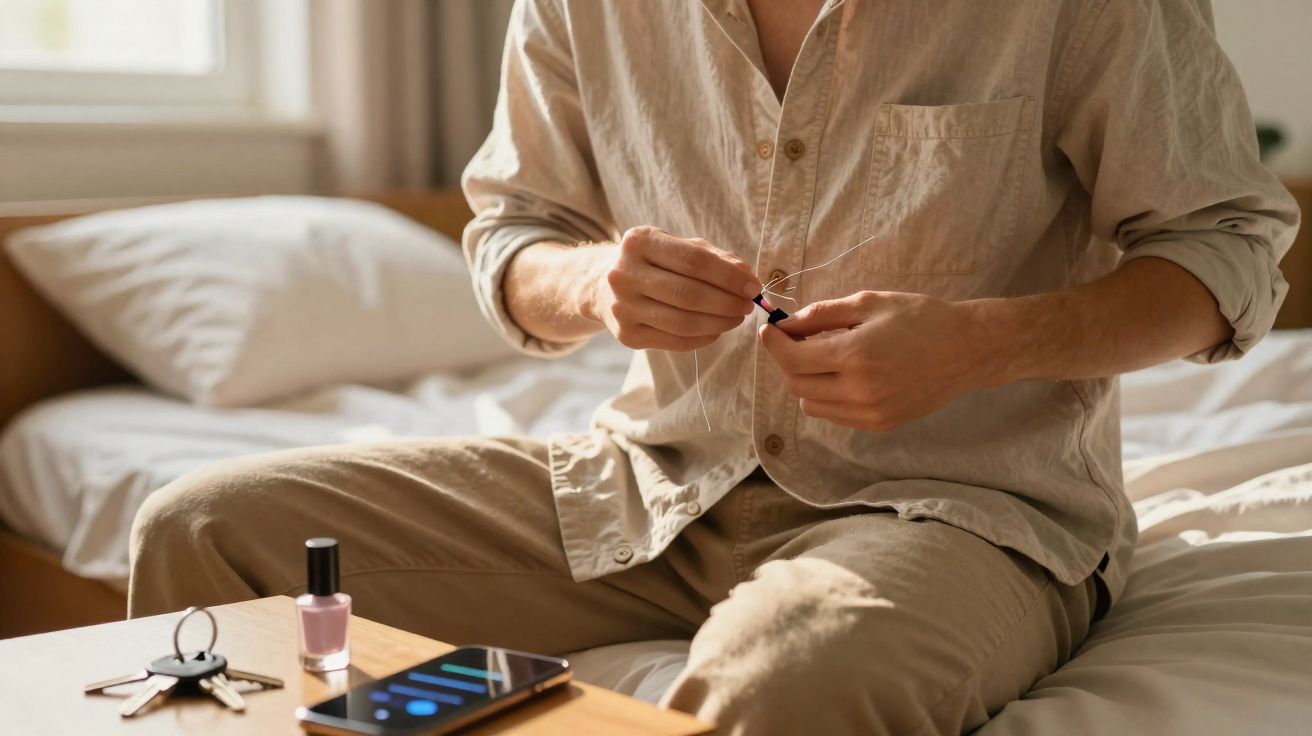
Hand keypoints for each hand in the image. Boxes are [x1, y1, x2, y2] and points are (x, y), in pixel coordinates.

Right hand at [586, 226, 761, 350]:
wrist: (601, 285)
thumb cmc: (652, 262)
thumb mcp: (677, 246)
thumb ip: (714, 257)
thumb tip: (748, 275)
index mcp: (639, 241)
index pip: (694, 261)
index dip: (729, 276)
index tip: (754, 286)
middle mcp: (624, 274)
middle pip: (689, 294)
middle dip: (727, 302)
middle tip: (748, 305)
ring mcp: (622, 307)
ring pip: (683, 322)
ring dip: (719, 322)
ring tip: (736, 318)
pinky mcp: (626, 335)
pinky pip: (675, 341)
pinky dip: (703, 338)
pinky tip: (716, 330)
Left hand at [758, 291, 1000, 431]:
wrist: (968, 350)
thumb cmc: (921, 318)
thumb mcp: (870, 303)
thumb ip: (823, 314)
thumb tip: (788, 323)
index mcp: (855, 356)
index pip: (792, 359)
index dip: (774, 344)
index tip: (769, 330)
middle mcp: (859, 391)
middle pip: (796, 383)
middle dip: (787, 360)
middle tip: (795, 339)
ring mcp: (869, 413)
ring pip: (811, 404)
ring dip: (805, 380)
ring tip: (822, 357)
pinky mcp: (879, 424)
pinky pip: (834, 415)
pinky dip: (826, 396)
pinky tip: (842, 375)